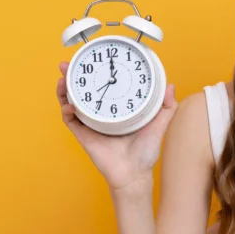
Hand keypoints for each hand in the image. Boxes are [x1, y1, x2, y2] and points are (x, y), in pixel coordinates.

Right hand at [56, 62, 177, 191]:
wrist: (134, 174)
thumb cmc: (146, 152)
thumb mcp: (159, 124)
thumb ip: (167, 107)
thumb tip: (171, 85)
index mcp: (116, 109)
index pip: (103, 86)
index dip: (95, 72)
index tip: (93, 58)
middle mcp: (101, 114)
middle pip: (82, 91)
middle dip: (73, 76)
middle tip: (69, 64)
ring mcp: (90, 124)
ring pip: (72, 102)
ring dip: (64, 89)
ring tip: (63, 77)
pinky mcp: (83, 135)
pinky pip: (70, 120)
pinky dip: (66, 110)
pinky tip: (69, 104)